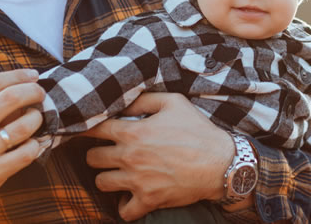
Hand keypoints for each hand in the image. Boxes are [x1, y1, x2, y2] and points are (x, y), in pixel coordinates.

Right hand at [0, 69, 46, 222]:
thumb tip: (0, 85)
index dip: (17, 75)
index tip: (32, 76)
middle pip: (11, 98)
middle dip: (33, 92)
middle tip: (40, 93)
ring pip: (24, 126)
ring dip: (36, 119)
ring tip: (35, 119)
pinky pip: (26, 153)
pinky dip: (34, 146)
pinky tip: (31, 145)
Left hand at [80, 92, 234, 220]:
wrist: (222, 163)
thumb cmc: (199, 131)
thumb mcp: (174, 103)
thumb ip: (145, 99)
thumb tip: (124, 102)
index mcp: (133, 132)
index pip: (94, 130)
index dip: (89, 129)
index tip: (90, 131)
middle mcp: (130, 157)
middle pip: (92, 158)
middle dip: (97, 154)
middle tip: (108, 153)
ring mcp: (138, 181)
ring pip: (101, 183)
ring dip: (107, 178)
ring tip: (118, 174)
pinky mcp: (149, 200)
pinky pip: (124, 211)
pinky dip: (124, 205)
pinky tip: (130, 196)